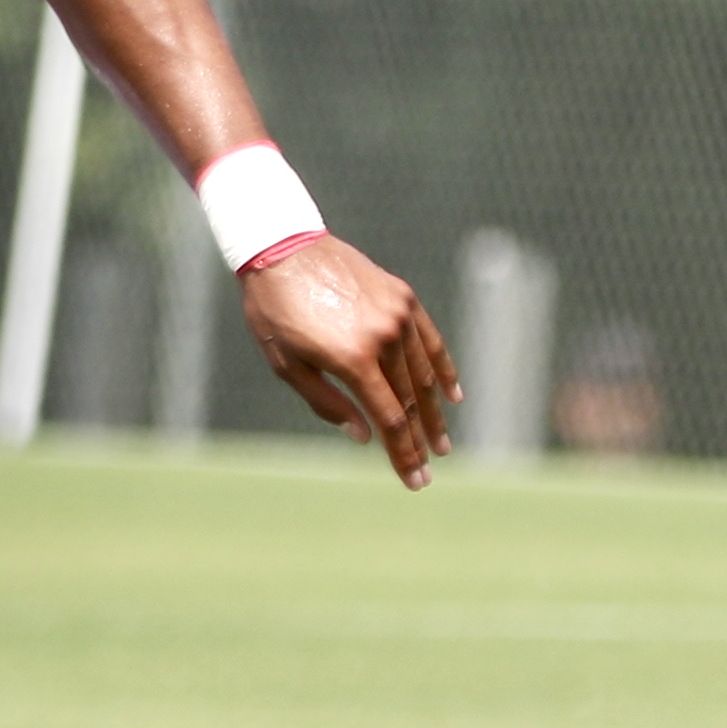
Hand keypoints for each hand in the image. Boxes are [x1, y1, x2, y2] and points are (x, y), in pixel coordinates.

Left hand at [239, 235, 456, 487]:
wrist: (281, 247)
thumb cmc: (275, 311)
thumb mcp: (287, 365)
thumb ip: (328, 404)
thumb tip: (364, 437)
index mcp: (353, 357)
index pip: (390, 418)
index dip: (404, 453)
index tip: (416, 480)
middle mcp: (384, 336)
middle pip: (412, 399)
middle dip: (421, 438)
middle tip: (430, 466)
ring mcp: (399, 314)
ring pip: (424, 373)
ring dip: (435, 409)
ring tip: (440, 439)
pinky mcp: (404, 296)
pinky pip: (432, 340)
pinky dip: (443, 368)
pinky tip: (452, 394)